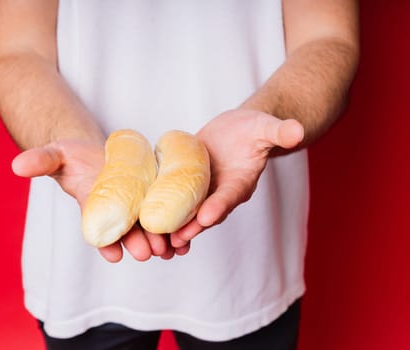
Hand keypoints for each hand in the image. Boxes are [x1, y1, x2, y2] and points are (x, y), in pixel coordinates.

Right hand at [11, 140, 179, 261]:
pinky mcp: (154, 195)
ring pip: (150, 227)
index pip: (99, 232)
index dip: (106, 244)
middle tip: (148, 252)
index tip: (114, 255)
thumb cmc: (74, 156)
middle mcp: (117, 213)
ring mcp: (137, 206)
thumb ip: (40, 160)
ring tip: (170, 248)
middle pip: (129, 233)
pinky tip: (186, 234)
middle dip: (137, 243)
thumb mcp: (57, 154)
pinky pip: (166, 212)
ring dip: (159, 240)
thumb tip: (16, 165)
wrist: (98, 152)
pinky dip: (175, 224)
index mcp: (95, 209)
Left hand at [170, 109, 303, 248]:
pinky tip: (146, 228)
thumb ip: (280, 131)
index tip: (207, 216)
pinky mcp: (186, 185)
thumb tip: (298, 130)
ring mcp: (202, 191)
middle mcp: (221, 192)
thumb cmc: (254, 129)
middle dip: (191, 227)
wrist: (237, 132)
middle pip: (206, 213)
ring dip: (174, 229)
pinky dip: (162, 214)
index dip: (220, 206)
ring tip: (159, 243)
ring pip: (188, 214)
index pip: (231, 196)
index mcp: (241, 182)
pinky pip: (174, 202)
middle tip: (176, 239)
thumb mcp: (266, 127)